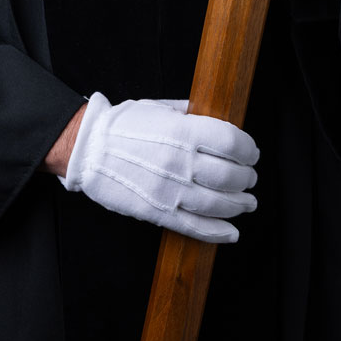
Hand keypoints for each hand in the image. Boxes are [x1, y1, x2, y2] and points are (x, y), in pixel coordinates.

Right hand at [60, 93, 258, 242]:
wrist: (88, 150)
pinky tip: (232, 231)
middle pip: (231, 176)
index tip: (251, 153)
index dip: (249, 150)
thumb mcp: (159, 108)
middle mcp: (181, 162)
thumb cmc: (122, 126)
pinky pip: (196, 227)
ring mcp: (171, 190)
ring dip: (240, 205)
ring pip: (219, 204)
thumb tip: (214, 116)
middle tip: (250, 178)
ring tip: (246, 203)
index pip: (232, 143)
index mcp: (182, 132)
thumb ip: (189, 114)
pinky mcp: (159, 212)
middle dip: (247, 179)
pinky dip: (219, 232)